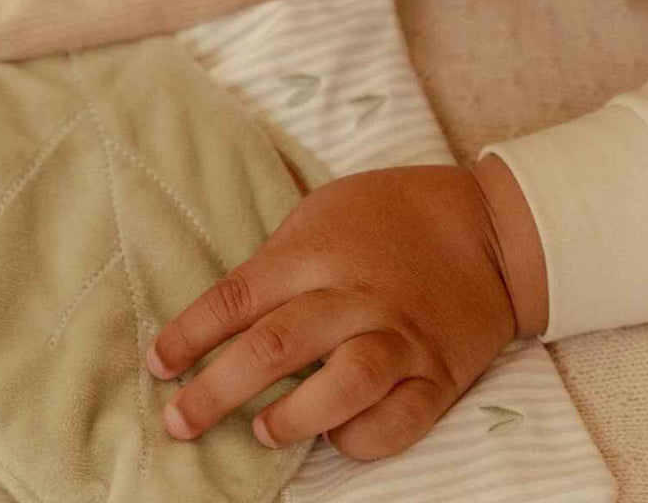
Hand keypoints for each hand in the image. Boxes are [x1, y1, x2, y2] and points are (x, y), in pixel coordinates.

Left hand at [147, 162, 539, 460]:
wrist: (488, 226)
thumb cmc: (390, 212)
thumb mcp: (323, 210)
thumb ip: (279, 259)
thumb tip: (229, 311)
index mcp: (316, 252)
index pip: (236, 298)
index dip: (189, 335)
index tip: (159, 364)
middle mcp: (354, 296)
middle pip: (275, 346)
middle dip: (216, 390)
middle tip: (179, 421)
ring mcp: (401, 338)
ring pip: (341, 385)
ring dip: (294, 417)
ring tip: (263, 431)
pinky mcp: (440, 375)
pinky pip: (400, 422)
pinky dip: (363, 438)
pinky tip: (337, 437)